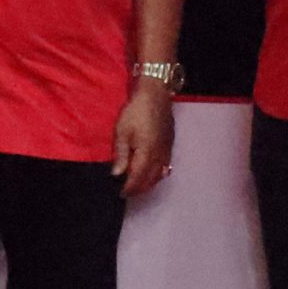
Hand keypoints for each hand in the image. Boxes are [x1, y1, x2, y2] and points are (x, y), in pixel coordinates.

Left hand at [109, 82, 174, 198]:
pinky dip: (158, 173)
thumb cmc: (135, 111)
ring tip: (138, 185)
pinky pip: (166, 165)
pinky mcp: (170, 144)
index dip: (129, 188)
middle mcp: (160, 155)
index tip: (121, 194)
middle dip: (139, 188)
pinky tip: (151, 172)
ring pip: (160, 174)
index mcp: (147, 153)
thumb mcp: (122, 132)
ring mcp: (167, 150)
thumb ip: (121, 155)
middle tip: (128, 193)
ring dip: (149, 183)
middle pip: (151, 179)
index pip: (138, 178)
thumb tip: (117, 174)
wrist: (155, 94)